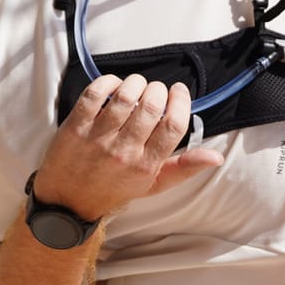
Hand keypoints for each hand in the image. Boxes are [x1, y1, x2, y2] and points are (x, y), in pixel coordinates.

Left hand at [32, 75, 222, 221]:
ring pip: (124, 96)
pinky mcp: (76, 127)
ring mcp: (98, 138)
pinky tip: (113, 86)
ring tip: (136, 86)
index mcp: (147, 165)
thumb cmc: (114, 190)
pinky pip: (95, 94)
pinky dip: (107, 82)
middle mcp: (124, 152)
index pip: (174, 125)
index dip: (181, 101)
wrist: (68, 203)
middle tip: (155, 91)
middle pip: (151, 106)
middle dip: (158, 89)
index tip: (178, 92)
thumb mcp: (153, 185)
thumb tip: (216, 156)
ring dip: (135, 83)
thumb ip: (184, 168)